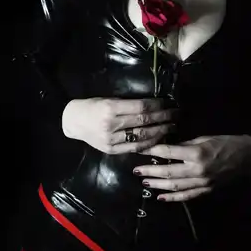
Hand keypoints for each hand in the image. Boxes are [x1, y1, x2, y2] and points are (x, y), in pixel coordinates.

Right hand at [62, 97, 178, 154]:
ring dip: (161, 132)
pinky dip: (150, 143)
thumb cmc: (92, 106)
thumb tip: (154, 104)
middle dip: (164, 118)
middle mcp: (111, 125)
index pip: (141, 107)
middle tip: (177, 115)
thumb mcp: (108, 99)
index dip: (157, 105)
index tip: (169, 103)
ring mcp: (112, 140)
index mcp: (110, 108)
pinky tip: (160, 139)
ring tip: (172, 127)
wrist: (73, 122)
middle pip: (144, 122)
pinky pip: (135, 148)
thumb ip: (128, 103)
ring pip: (142, 137)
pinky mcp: (112, 150)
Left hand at [133, 134, 250, 201]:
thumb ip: (184, 145)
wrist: (248, 157)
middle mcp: (197, 170)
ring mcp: (201, 182)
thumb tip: (165, 148)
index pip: (168, 153)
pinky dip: (172, 198)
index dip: (152, 151)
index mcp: (196, 153)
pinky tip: (160, 197)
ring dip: (157, 185)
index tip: (139, 150)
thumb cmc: (225, 142)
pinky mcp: (206, 190)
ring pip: (174, 186)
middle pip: (167, 172)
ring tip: (144, 182)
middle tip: (135, 170)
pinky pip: (186, 196)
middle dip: (150, 171)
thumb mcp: (204, 138)